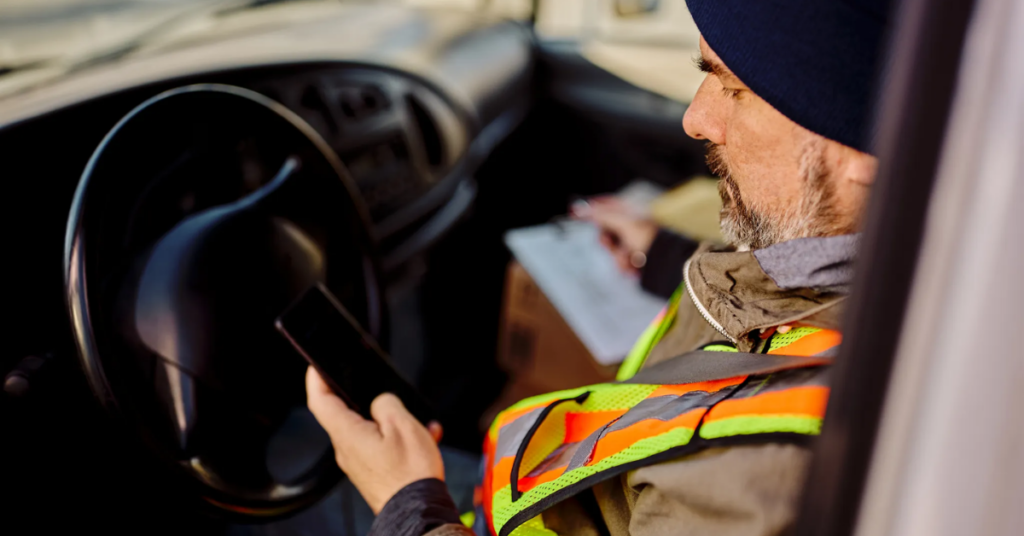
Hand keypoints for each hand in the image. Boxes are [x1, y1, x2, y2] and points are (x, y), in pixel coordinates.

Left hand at [306, 367, 444, 513]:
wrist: (419, 509)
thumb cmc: (410, 474)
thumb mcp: (402, 425)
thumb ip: (386, 403)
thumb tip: (381, 401)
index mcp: (348, 433)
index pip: (320, 401)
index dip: (316, 379)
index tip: (316, 365)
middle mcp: (347, 449)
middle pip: (346, 413)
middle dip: (368, 399)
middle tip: (384, 390)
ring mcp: (359, 461)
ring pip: (369, 428)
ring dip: (391, 420)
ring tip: (418, 423)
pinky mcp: (372, 470)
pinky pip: (380, 445)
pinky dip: (398, 438)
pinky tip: (422, 439)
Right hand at [572, 196, 659, 274]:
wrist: (666, 261)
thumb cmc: (650, 237)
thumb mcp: (622, 223)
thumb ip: (599, 215)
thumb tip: (580, 208)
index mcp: (630, 212)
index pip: (606, 205)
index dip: (591, 208)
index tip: (576, 212)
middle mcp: (631, 227)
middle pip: (605, 231)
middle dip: (606, 241)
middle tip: (609, 242)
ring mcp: (633, 244)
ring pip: (612, 250)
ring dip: (618, 256)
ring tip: (629, 257)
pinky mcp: (635, 260)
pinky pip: (621, 262)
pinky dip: (626, 265)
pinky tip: (634, 265)